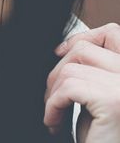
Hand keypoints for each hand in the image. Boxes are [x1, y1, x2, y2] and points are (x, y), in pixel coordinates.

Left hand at [44, 22, 119, 141]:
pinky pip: (68, 88)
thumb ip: (91, 72)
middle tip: (51, 98)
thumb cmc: (102, 136)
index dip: (82, 37)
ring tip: (54, 113)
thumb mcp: (96, 97)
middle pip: (84, 49)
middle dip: (58, 72)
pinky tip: (54, 122)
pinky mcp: (113, 101)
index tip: (59, 52)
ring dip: (53, 93)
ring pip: (71, 69)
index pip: (112, 33)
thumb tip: (64, 48)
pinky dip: (53, 105)